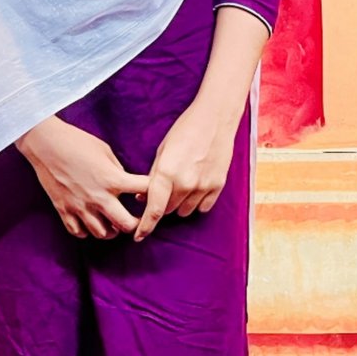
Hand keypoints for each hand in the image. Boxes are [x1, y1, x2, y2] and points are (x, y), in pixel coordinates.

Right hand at [17, 117, 148, 240]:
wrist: (45, 144)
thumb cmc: (77, 142)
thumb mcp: (105, 151)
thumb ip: (118, 171)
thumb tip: (125, 185)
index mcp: (112, 180)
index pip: (144, 191)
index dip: (151, 192)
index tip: (148, 193)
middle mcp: (99, 198)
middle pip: (127, 225)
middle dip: (135, 224)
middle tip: (134, 219)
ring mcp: (80, 207)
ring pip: (104, 234)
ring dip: (111, 229)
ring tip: (111, 221)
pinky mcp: (64, 211)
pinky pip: (79, 233)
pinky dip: (87, 230)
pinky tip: (90, 221)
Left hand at [135, 104, 237, 240]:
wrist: (215, 119)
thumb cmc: (185, 130)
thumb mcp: (162, 151)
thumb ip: (153, 177)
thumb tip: (143, 197)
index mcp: (166, 173)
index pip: (153, 210)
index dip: (145, 226)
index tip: (138, 236)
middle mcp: (185, 183)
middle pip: (168, 210)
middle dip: (163, 204)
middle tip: (165, 189)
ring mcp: (203, 186)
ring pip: (185, 211)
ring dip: (180, 204)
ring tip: (182, 184)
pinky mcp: (217, 186)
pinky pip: (203, 207)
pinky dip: (197, 202)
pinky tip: (196, 186)